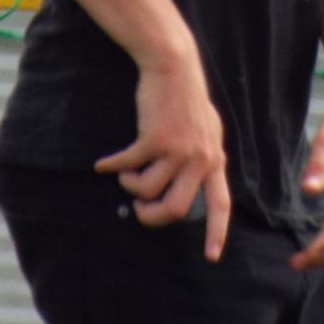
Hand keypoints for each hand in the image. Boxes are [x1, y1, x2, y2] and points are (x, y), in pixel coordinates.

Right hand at [94, 54, 232, 262]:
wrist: (174, 67)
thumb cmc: (186, 100)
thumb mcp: (207, 129)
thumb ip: (204, 156)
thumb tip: (197, 183)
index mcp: (214, 159)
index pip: (220, 203)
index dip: (216, 232)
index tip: (211, 256)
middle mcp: (200, 158)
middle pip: (175, 209)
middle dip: (151, 217)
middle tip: (139, 210)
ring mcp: (178, 150)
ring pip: (147, 190)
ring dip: (131, 187)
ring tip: (126, 176)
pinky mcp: (155, 139)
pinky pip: (127, 165)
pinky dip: (112, 167)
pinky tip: (103, 165)